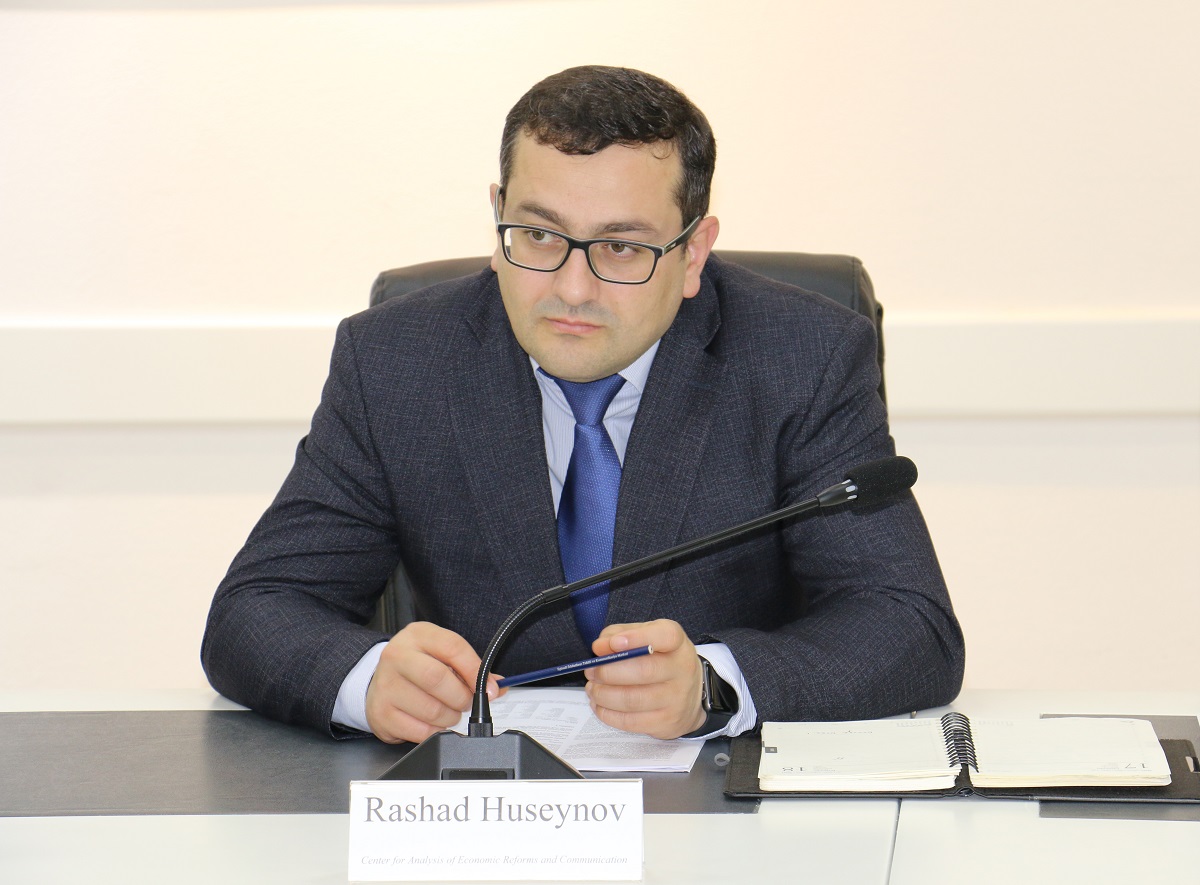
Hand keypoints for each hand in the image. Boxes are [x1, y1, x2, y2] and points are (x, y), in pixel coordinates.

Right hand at [365, 622, 501, 743]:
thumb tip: (496, 687)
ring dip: (451, 718)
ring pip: (431, 709)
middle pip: (437, 678)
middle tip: (467, 703)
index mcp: (418, 635)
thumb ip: (469, 668)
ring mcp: (385, 685)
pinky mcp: (381, 713)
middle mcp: (397, 656)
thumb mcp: (441, 654)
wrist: (381, 679)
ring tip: (451, 713)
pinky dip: (436, 732)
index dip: (474, 670)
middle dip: (461, 697)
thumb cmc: (418, 666)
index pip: (452, 647)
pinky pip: (420, 731)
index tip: (489, 688)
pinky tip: (435, 724)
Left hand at [585, 619, 705, 739]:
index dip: (638, 638)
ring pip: (633, 699)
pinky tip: (600, 705)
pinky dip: (608, 714)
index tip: (614, 643)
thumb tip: (599, 647)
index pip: (666, 636)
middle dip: (609, 671)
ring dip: (604, 695)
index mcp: (677, 643)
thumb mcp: (644, 638)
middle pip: (644, 671)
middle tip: (591, 671)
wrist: (688, 696)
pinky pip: (630, 722)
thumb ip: (619, 635)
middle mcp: (682, 670)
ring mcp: (677, 699)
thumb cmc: (659, 660)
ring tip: (593, 689)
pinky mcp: (666, 723)